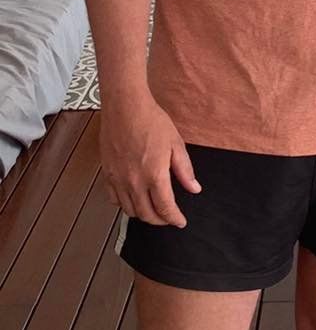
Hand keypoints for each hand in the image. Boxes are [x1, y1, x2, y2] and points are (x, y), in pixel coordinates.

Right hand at [100, 90, 199, 227]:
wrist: (125, 107)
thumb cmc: (152, 121)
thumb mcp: (176, 144)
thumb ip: (185, 170)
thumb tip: (194, 189)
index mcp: (154, 175)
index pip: (165, 208)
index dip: (174, 219)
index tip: (180, 222)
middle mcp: (134, 181)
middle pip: (146, 214)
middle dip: (160, 220)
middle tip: (168, 217)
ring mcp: (118, 178)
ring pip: (129, 210)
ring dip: (142, 214)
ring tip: (153, 209)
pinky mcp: (107, 173)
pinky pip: (113, 198)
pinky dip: (124, 204)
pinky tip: (133, 199)